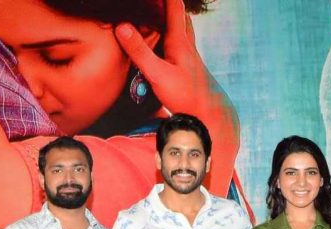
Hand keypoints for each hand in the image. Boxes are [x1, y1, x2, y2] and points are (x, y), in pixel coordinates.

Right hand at [114, 0, 230, 122]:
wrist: (209, 116)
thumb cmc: (186, 96)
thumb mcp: (158, 74)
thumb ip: (140, 51)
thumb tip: (122, 26)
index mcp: (180, 41)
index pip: (174, 7)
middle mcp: (186, 45)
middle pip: (180, 15)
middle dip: (169, 4)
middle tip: (157, 2)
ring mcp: (189, 56)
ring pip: (182, 29)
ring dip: (172, 18)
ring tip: (159, 14)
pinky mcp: (188, 68)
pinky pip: (180, 43)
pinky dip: (171, 35)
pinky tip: (165, 42)